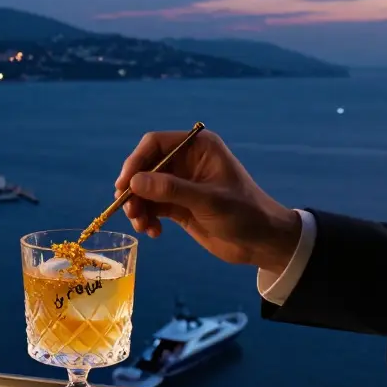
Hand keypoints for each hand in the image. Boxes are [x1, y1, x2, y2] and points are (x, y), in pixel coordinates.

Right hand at [115, 130, 299, 273]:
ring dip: (138, 207)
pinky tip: (153, 231)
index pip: (156, 144)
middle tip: (130, 210)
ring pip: (145, 189)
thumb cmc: (244, 213)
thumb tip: (134, 182)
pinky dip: (147, 218)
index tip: (124, 185)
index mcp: (198, 148)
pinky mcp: (178, 204)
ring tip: (142, 226)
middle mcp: (186, 161)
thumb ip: (172, 190)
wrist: (262, 242)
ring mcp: (181, 184)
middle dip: (134, 189)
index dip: (136, 162)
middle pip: (145, 167)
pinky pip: (151, 206)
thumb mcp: (208, 201)